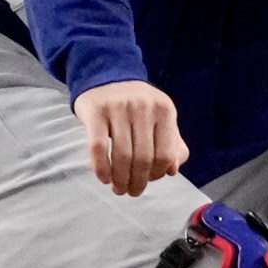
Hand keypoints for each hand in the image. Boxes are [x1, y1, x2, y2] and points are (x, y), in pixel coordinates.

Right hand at [73, 80, 188, 196]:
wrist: (105, 75)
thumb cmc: (136, 105)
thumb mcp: (160, 117)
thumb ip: (171, 142)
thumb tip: (172, 170)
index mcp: (165, 111)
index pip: (165, 154)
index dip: (157, 174)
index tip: (149, 182)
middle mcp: (143, 108)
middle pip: (143, 157)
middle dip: (138, 181)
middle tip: (131, 193)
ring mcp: (118, 108)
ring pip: (121, 154)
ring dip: (119, 178)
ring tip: (118, 189)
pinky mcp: (95, 111)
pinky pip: (98, 146)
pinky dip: (101, 167)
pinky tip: (104, 178)